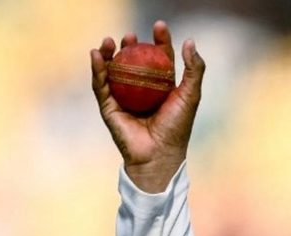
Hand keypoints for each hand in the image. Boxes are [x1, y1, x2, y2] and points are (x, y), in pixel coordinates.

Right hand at [91, 20, 204, 192]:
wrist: (159, 154)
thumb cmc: (177, 126)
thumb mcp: (191, 95)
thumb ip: (194, 69)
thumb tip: (190, 41)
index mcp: (161, 87)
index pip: (159, 58)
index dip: (159, 41)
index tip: (159, 26)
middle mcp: (141, 91)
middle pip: (133, 61)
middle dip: (131, 45)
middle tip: (131, 35)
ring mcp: (123, 98)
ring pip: (113, 70)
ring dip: (110, 53)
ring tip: (111, 39)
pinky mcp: (108, 107)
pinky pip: (100, 84)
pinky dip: (97, 68)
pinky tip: (97, 54)